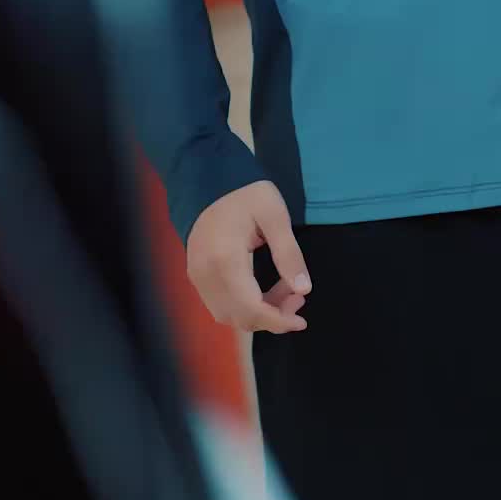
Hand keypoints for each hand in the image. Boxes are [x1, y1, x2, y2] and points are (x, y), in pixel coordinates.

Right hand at [187, 180, 311, 333]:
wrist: (208, 178)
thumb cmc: (246, 193)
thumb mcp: (275, 215)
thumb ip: (289, 253)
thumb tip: (303, 290)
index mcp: (225, 261)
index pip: (252, 309)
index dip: (278, 321)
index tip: (301, 321)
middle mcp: (206, 276)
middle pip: (240, 318)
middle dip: (273, 317)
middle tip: (298, 298)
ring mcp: (198, 277)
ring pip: (229, 315)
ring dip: (259, 313)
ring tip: (286, 293)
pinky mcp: (197, 275)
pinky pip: (221, 304)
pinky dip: (245, 306)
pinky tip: (265, 291)